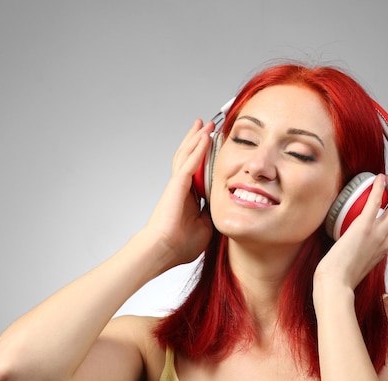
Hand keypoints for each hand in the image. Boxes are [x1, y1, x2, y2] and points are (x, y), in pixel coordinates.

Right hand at [144, 119, 214, 267]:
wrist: (164, 250)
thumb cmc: (180, 245)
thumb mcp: (205, 228)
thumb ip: (212, 215)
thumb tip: (223, 208)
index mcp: (188, 198)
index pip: (197, 172)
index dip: (204, 159)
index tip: (213, 150)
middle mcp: (181, 188)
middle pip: (189, 158)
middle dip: (196, 140)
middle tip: (204, 126)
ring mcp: (178, 185)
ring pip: (187, 155)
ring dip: (196, 138)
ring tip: (203, 124)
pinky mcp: (177, 184)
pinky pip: (189, 162)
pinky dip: (197, 148)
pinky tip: (204, 136)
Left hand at [315, 171, 387, 289]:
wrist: (335, 284)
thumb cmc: (339, 278)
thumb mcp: (355, 264)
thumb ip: (357, 253)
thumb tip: (349, 246)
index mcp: (382, 249)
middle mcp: (384, 240)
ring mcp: (376, 234)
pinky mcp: (364, 228)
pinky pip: (375, 204)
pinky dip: (380, 189)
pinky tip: (380, 178)